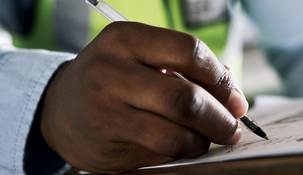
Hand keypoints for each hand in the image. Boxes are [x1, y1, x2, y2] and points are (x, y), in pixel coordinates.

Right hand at [40, 22, 247, 172]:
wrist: (60, 107)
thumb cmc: (116, 77)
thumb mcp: (143, 56)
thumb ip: (188, 69)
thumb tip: (234, 97)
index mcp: (126, 39)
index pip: (190, 51)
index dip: (221, 79)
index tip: (236, 99)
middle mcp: (111, 73)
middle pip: (186, 99)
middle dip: (220, 118)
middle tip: (233, 128)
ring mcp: (106, 113)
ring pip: (175, 135)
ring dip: (202, 141)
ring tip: (206, 138)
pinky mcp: (106, 147)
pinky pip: (160, 155)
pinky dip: (180, 152)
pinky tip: (180, 145)